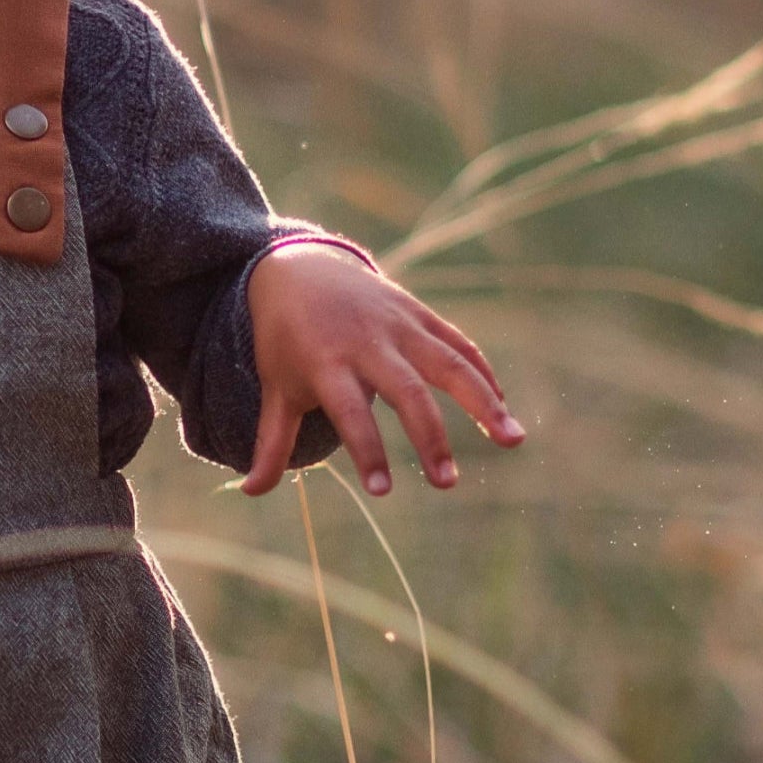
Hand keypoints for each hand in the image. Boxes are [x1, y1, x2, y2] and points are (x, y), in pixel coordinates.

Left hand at [244, 240, 522, 496]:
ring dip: (484, 402)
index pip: (351, 413)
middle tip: (446, 483)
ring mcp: (399, 324)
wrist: (297, 268)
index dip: (366, 450)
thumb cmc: (285, 340)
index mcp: (326, 364)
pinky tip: (503, 409)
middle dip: (430, 438)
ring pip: (449, 364)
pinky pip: (460, 345)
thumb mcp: (275, 388)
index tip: (382, 492)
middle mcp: (367, 342)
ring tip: (514, 440)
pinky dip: (484, 375)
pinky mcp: (420, 314)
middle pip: (407, 392)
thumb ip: (271, 443)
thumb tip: (249, 494)